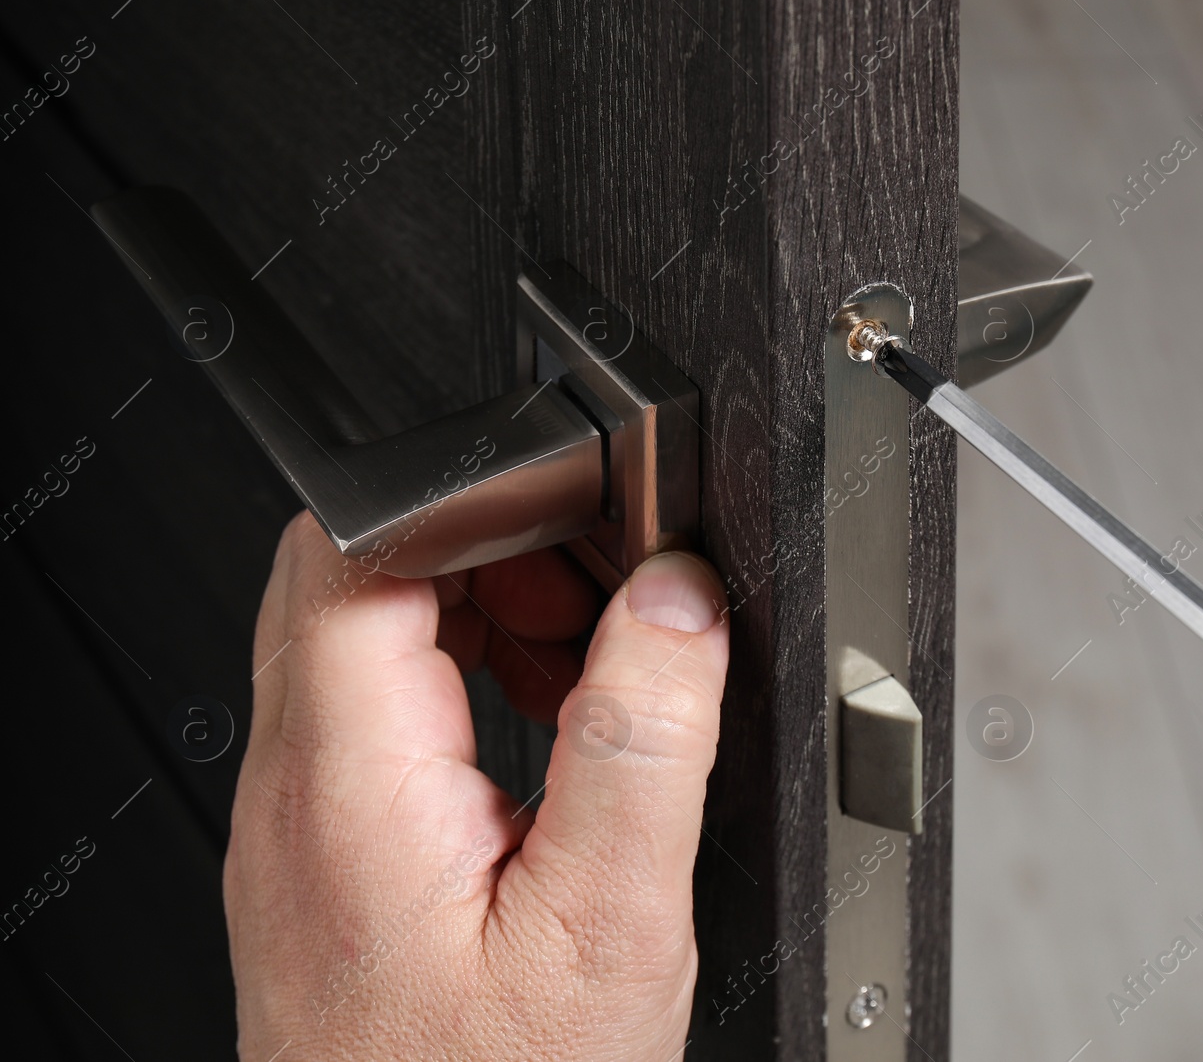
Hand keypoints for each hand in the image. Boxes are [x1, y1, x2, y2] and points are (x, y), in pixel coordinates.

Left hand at [225, 512, 728, 1059]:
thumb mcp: (607, 926)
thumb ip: (643, 744)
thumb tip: (677, 598)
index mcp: (349, 782)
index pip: (362, 548)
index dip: (482, 505)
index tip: (585, 529)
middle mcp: (296, 786)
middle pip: (359, 570)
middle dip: (495, 552)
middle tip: (598, 613)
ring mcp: (300, 814)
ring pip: (366, 627)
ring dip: (486, 614)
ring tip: (585, 679)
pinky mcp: (327, 843)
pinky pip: (380, 704)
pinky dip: (468, 682)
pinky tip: (544, 741)